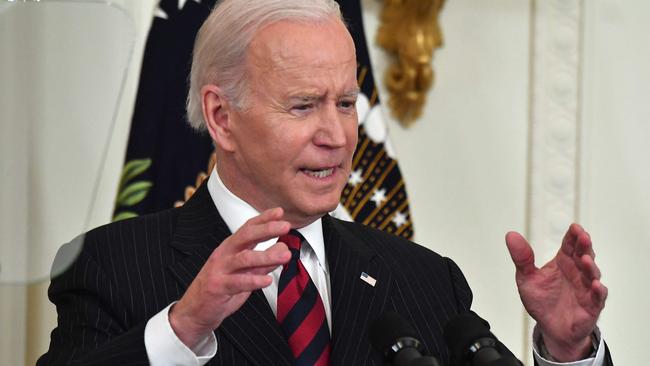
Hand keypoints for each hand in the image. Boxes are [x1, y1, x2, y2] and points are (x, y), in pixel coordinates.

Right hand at [169, 207, 291, 347]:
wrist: (194, 312)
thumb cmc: (220, 289)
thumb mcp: (245, 273)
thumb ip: (263, 262)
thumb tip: (283, 249)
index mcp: (230, 248)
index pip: (248, 228)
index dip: (264, 219)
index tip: (280, 212)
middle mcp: (224, 255)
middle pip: (245, 236)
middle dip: (266, 229)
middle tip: (285, 226)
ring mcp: (220, 270)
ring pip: (244, 258)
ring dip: (266, 256)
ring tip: (285, 256)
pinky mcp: (218, 287)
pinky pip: (238, 282)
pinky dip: (254, 281)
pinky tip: (268, 280)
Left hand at [505, 224, 607, 361]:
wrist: (550, 327)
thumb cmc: (541, 301)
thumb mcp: (527, 278)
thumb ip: (522, 258)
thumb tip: (510, 235)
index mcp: (563, 262)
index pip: (570, 245)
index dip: (573, 236)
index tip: (575, 227)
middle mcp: (577, 272)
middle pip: (584, 255)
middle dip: (584, 246)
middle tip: (583, 237)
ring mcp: (586, 288)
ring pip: (593, 274)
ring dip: (590, 266)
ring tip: (585, 260)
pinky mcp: (592, 305)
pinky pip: (598, 297)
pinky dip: (598, 291)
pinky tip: (595, 285)